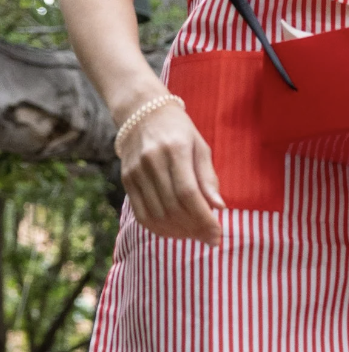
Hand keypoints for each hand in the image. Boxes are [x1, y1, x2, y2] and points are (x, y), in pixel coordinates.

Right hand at [119, 98, 223, 245]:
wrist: (141, 113)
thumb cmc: (180, 131)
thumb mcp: (201, 148)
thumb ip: (209, 178)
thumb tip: (219, 207)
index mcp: (175, 150)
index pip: (189, 194)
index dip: (204, 219)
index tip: (217, 234)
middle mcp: (151, 161)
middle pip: (173, 207)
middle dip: (194, 229)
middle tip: (210, 238)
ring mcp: (135, 172)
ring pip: (157, 214)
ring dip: (178, 232)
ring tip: (195, 236)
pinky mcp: (126, 180)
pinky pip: (141, 213)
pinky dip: (159, 228)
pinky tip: (175, 232)